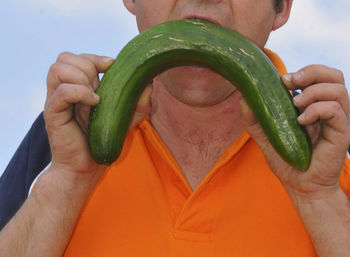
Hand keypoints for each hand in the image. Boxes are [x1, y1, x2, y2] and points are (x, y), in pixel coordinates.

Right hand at [44, 52, 151, 174]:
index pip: (77, 57)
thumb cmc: (104, 141)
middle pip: (64, 57)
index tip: (111, 66)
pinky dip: (80, 92)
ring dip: (81, 77)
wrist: (86, 167)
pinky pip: (61, 91)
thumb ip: (138, 102)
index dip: (94, 57)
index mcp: (78, 87)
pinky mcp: (53, 113)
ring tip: (96, 97)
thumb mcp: (125, 119)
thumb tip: (149, 83)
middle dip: (87, 66)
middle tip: (100, 88)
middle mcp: (64, 90)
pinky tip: (94, 103)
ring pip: (57, 69)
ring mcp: (56, 101)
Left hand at [241, 64, 349, 197]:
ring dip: (313, 92)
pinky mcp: (342, 133)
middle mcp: (328, 110)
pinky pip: (336, 111)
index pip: (320, 76)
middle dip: (312, 71)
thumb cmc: (287, 161)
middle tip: (291, 81)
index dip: (303, 71)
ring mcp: (337, 121)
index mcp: (314, 106)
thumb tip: (243, 97)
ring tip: (295, 105)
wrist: (300, 186)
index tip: (282, 80)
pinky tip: (301, 121)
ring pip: (338, 89)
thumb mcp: (264, 137)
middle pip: (334, 76)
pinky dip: (317, 109)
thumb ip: (254, 119)